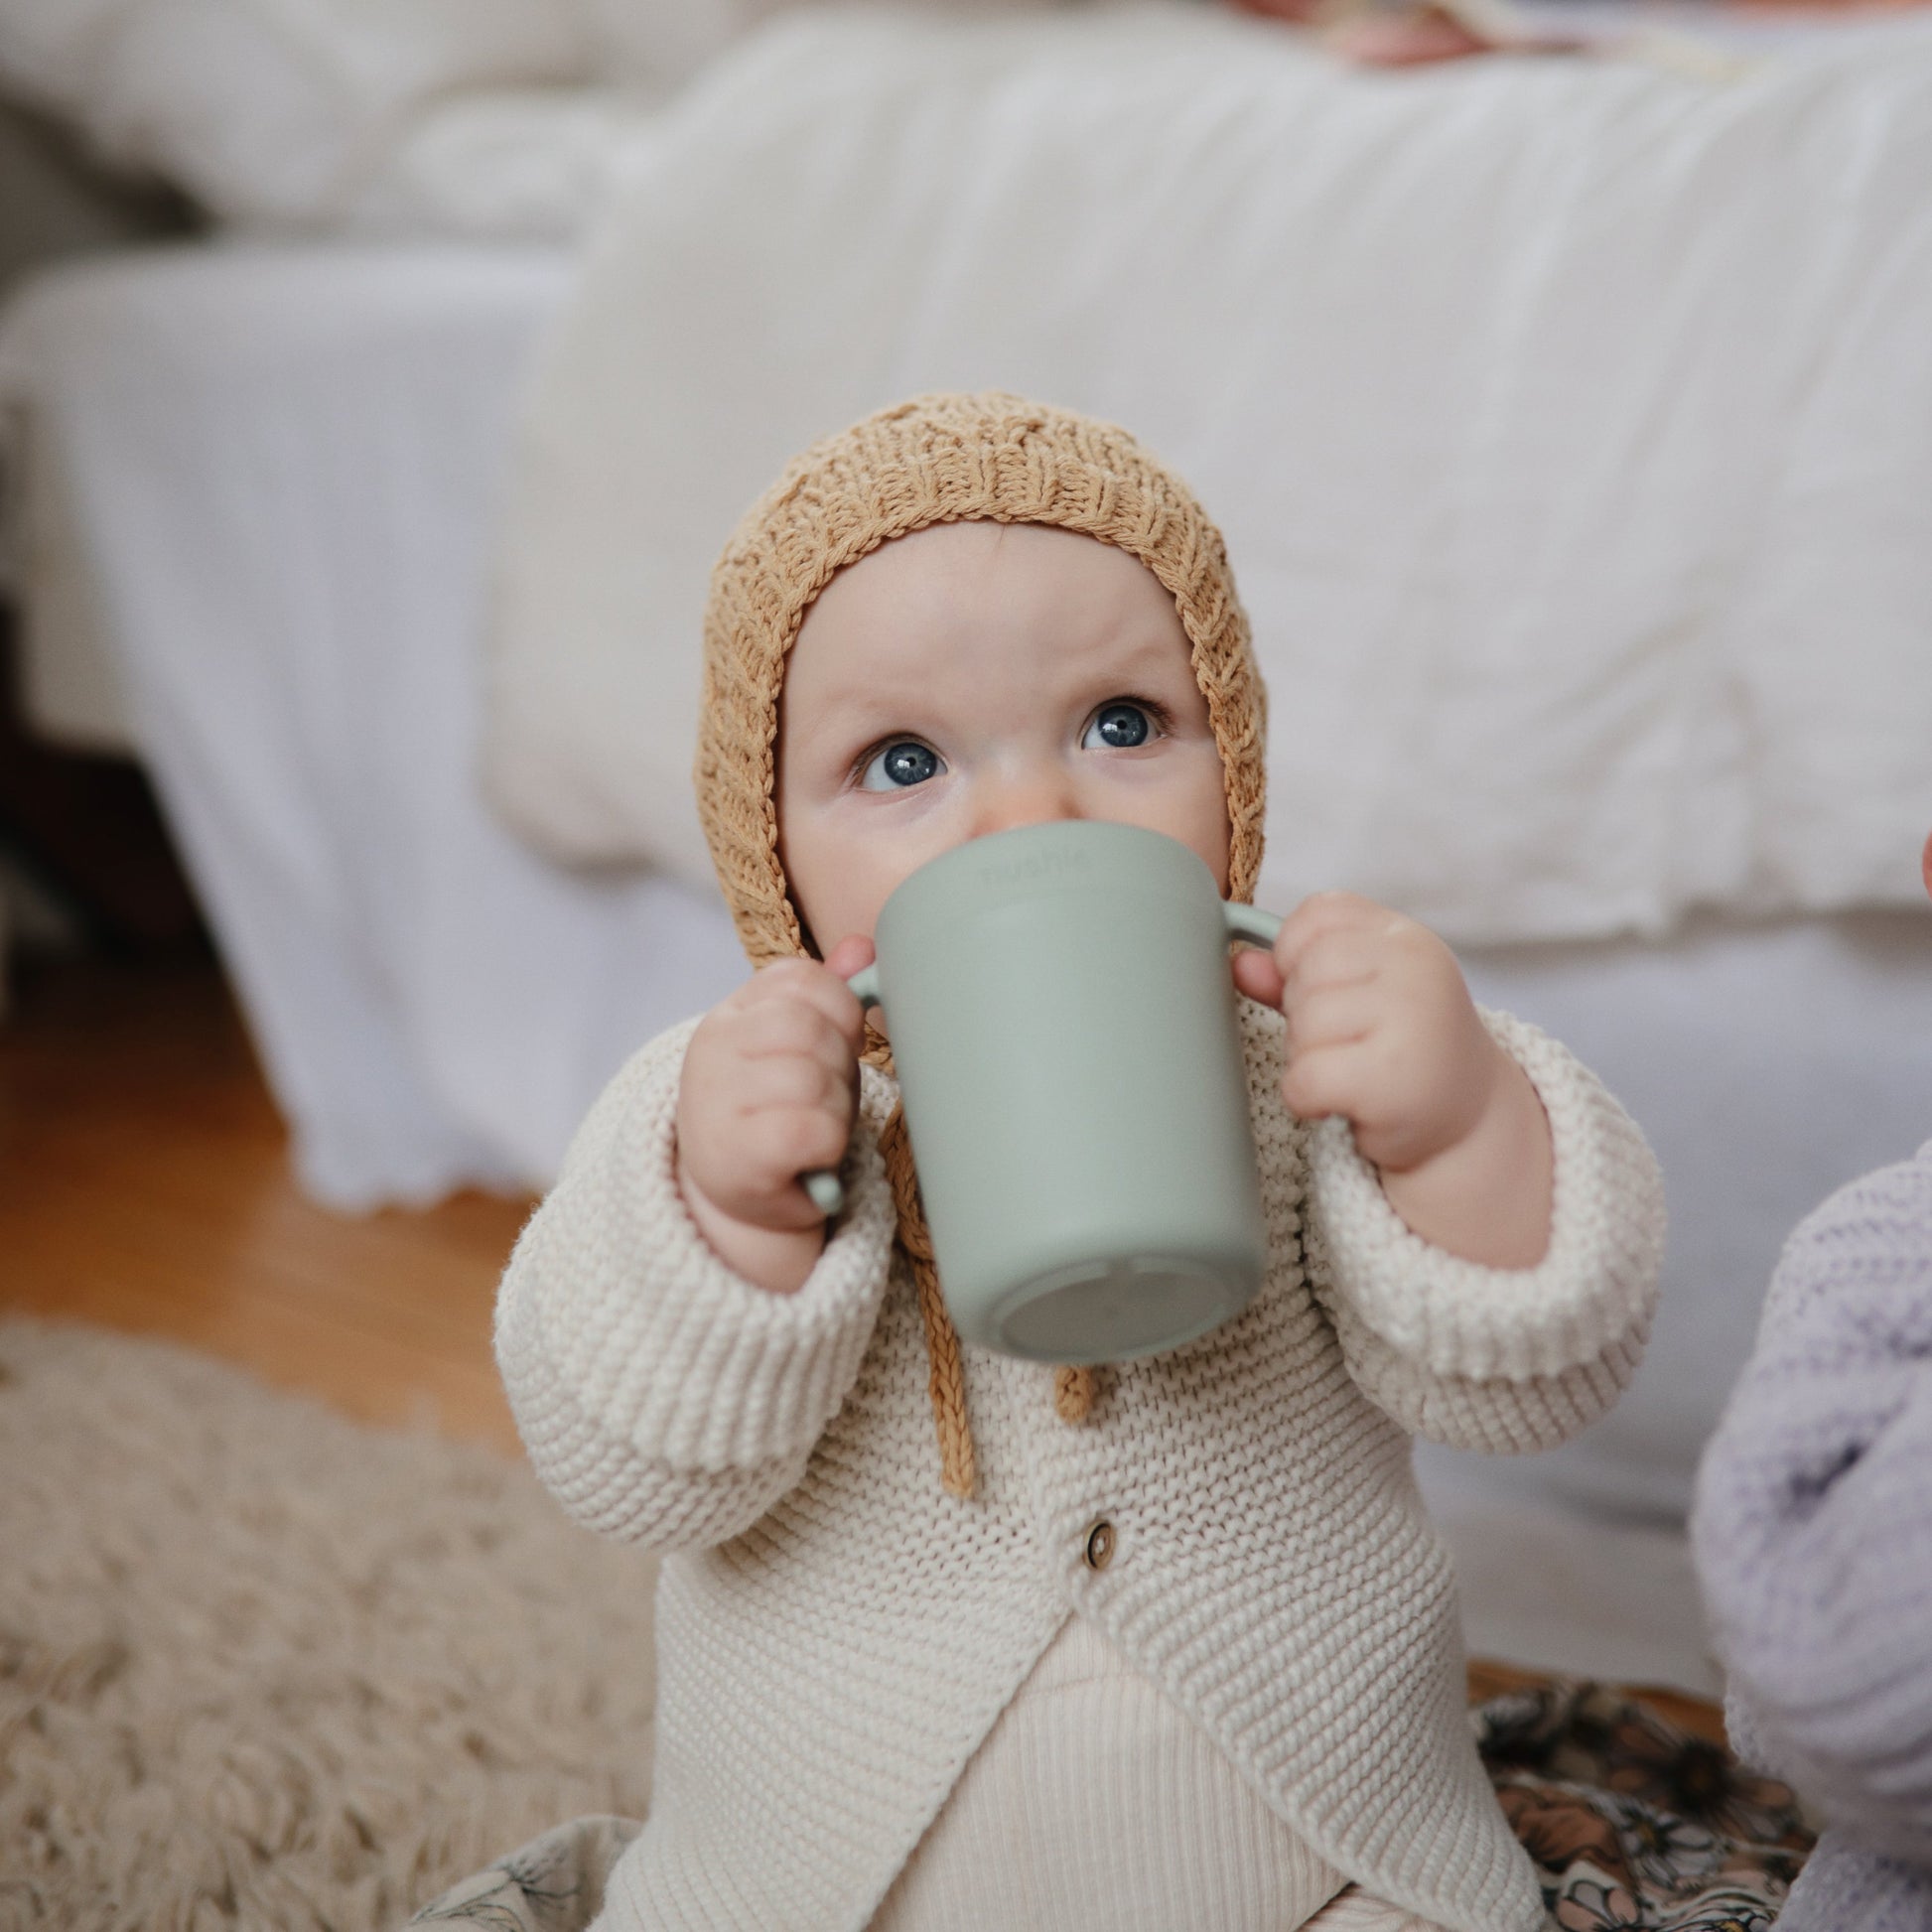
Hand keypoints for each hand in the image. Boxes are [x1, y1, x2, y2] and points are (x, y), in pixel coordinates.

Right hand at [675, 936, 872, 1291]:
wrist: (737, 1194)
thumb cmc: (779, 1109)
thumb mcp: (801, 1047)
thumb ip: (830, 996)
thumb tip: (863, 948)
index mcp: (732, 1014)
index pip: (802, 980)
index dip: (841, 1012)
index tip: (839, 1045)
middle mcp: (713, 1050)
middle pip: (807, 1028)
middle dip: (838, 1065)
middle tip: (826, 1096)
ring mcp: (717, 1103)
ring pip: (812, 1079)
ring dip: (835, 1109)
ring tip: (818, 1127)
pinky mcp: (736, 1157)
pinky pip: (811, 1130)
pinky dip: (829, 1145)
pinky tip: (813, 1155)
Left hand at [1231, 892, 1552, 1265]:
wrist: (1467, 1119)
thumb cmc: (1403, 1048)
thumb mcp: (1358, 996)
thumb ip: (1294, 974)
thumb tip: (1240, 964)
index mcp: (1405, 937)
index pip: (1319, 914)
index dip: (1298, 954)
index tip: (1323, 990)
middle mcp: (1415, 968)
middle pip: (1306, 971)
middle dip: (1302, 1014)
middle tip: (1342, 1043)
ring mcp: (1410, 1020)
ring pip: (1304, 1025)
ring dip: (1306, 1057)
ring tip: (1346, 1072)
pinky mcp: (1392, 1077)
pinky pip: (1305, 1077)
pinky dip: (1305, 1098)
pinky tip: (1338, 1102)